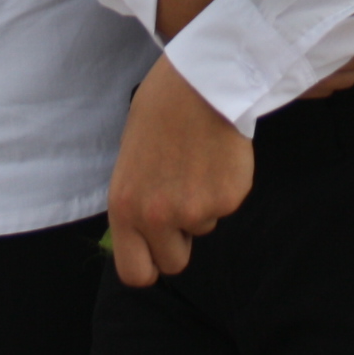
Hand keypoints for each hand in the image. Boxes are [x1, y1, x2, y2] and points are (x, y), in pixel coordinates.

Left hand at [106, 57, 253, 286]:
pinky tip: (216, 154)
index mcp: (124, 207)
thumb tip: (146, 229)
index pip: (135, 273)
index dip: (149, 264)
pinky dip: (225, 186)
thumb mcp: (130, 160)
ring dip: (202, 204)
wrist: (201, 80)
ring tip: (197, 160)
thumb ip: (137, 200)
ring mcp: (195, 211)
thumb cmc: (161, 109)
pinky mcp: (228, 198)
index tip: (157, 250)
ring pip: (202, 228)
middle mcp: (156, 217)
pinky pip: (226, 205)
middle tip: (182, 199)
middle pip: (173, 263)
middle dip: (179, 240)